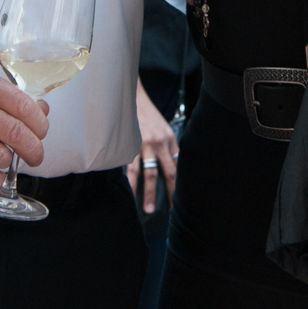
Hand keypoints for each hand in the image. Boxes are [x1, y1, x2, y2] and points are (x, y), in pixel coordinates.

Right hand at [0, 60, 48, 188]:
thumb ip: (3, 95)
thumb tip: (39, 110)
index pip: (27, 108)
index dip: (41, 125)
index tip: (41, 132)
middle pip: (20, 136)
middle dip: (34, 151)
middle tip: (35, 156)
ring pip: (2, 157)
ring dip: (8, 163)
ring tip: (3, 160)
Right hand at [125, 85, 178, 212]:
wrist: (132, 98)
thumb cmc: (148, 116)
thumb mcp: (164, 129)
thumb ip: (169, 146)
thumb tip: (172, 167)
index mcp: (170, 140)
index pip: (177, 167)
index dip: (178, 184)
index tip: (177, 200)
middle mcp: (160, 143)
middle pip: (167, 173)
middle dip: (169, 193)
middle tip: (168, 210)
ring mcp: (145, 144)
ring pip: (148, 173)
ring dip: (148, 192)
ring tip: (147, 208)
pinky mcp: (130, 144)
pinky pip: (130, 166)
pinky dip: (130, 180)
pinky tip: (130, 191)